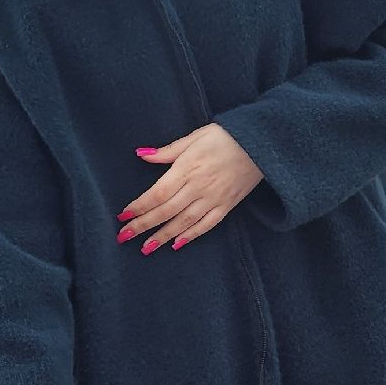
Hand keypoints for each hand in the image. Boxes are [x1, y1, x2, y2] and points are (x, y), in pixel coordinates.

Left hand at [118, 125, 263, 252]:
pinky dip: (191, 236)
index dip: (140, 206)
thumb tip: (141, 154)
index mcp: (188, 168)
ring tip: (146, 248)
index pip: (158, 193)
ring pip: (184, 222)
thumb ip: (168, 151)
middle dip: (143, 225)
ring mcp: (213, 199)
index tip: (123, 215)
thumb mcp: (195, 137)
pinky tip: (176, 244)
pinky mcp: (227, 206)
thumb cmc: (226, 136)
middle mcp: (199, 187)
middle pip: (166, 211)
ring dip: (163, 236)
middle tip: (124, 236)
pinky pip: (206, 225)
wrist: (262, 144)